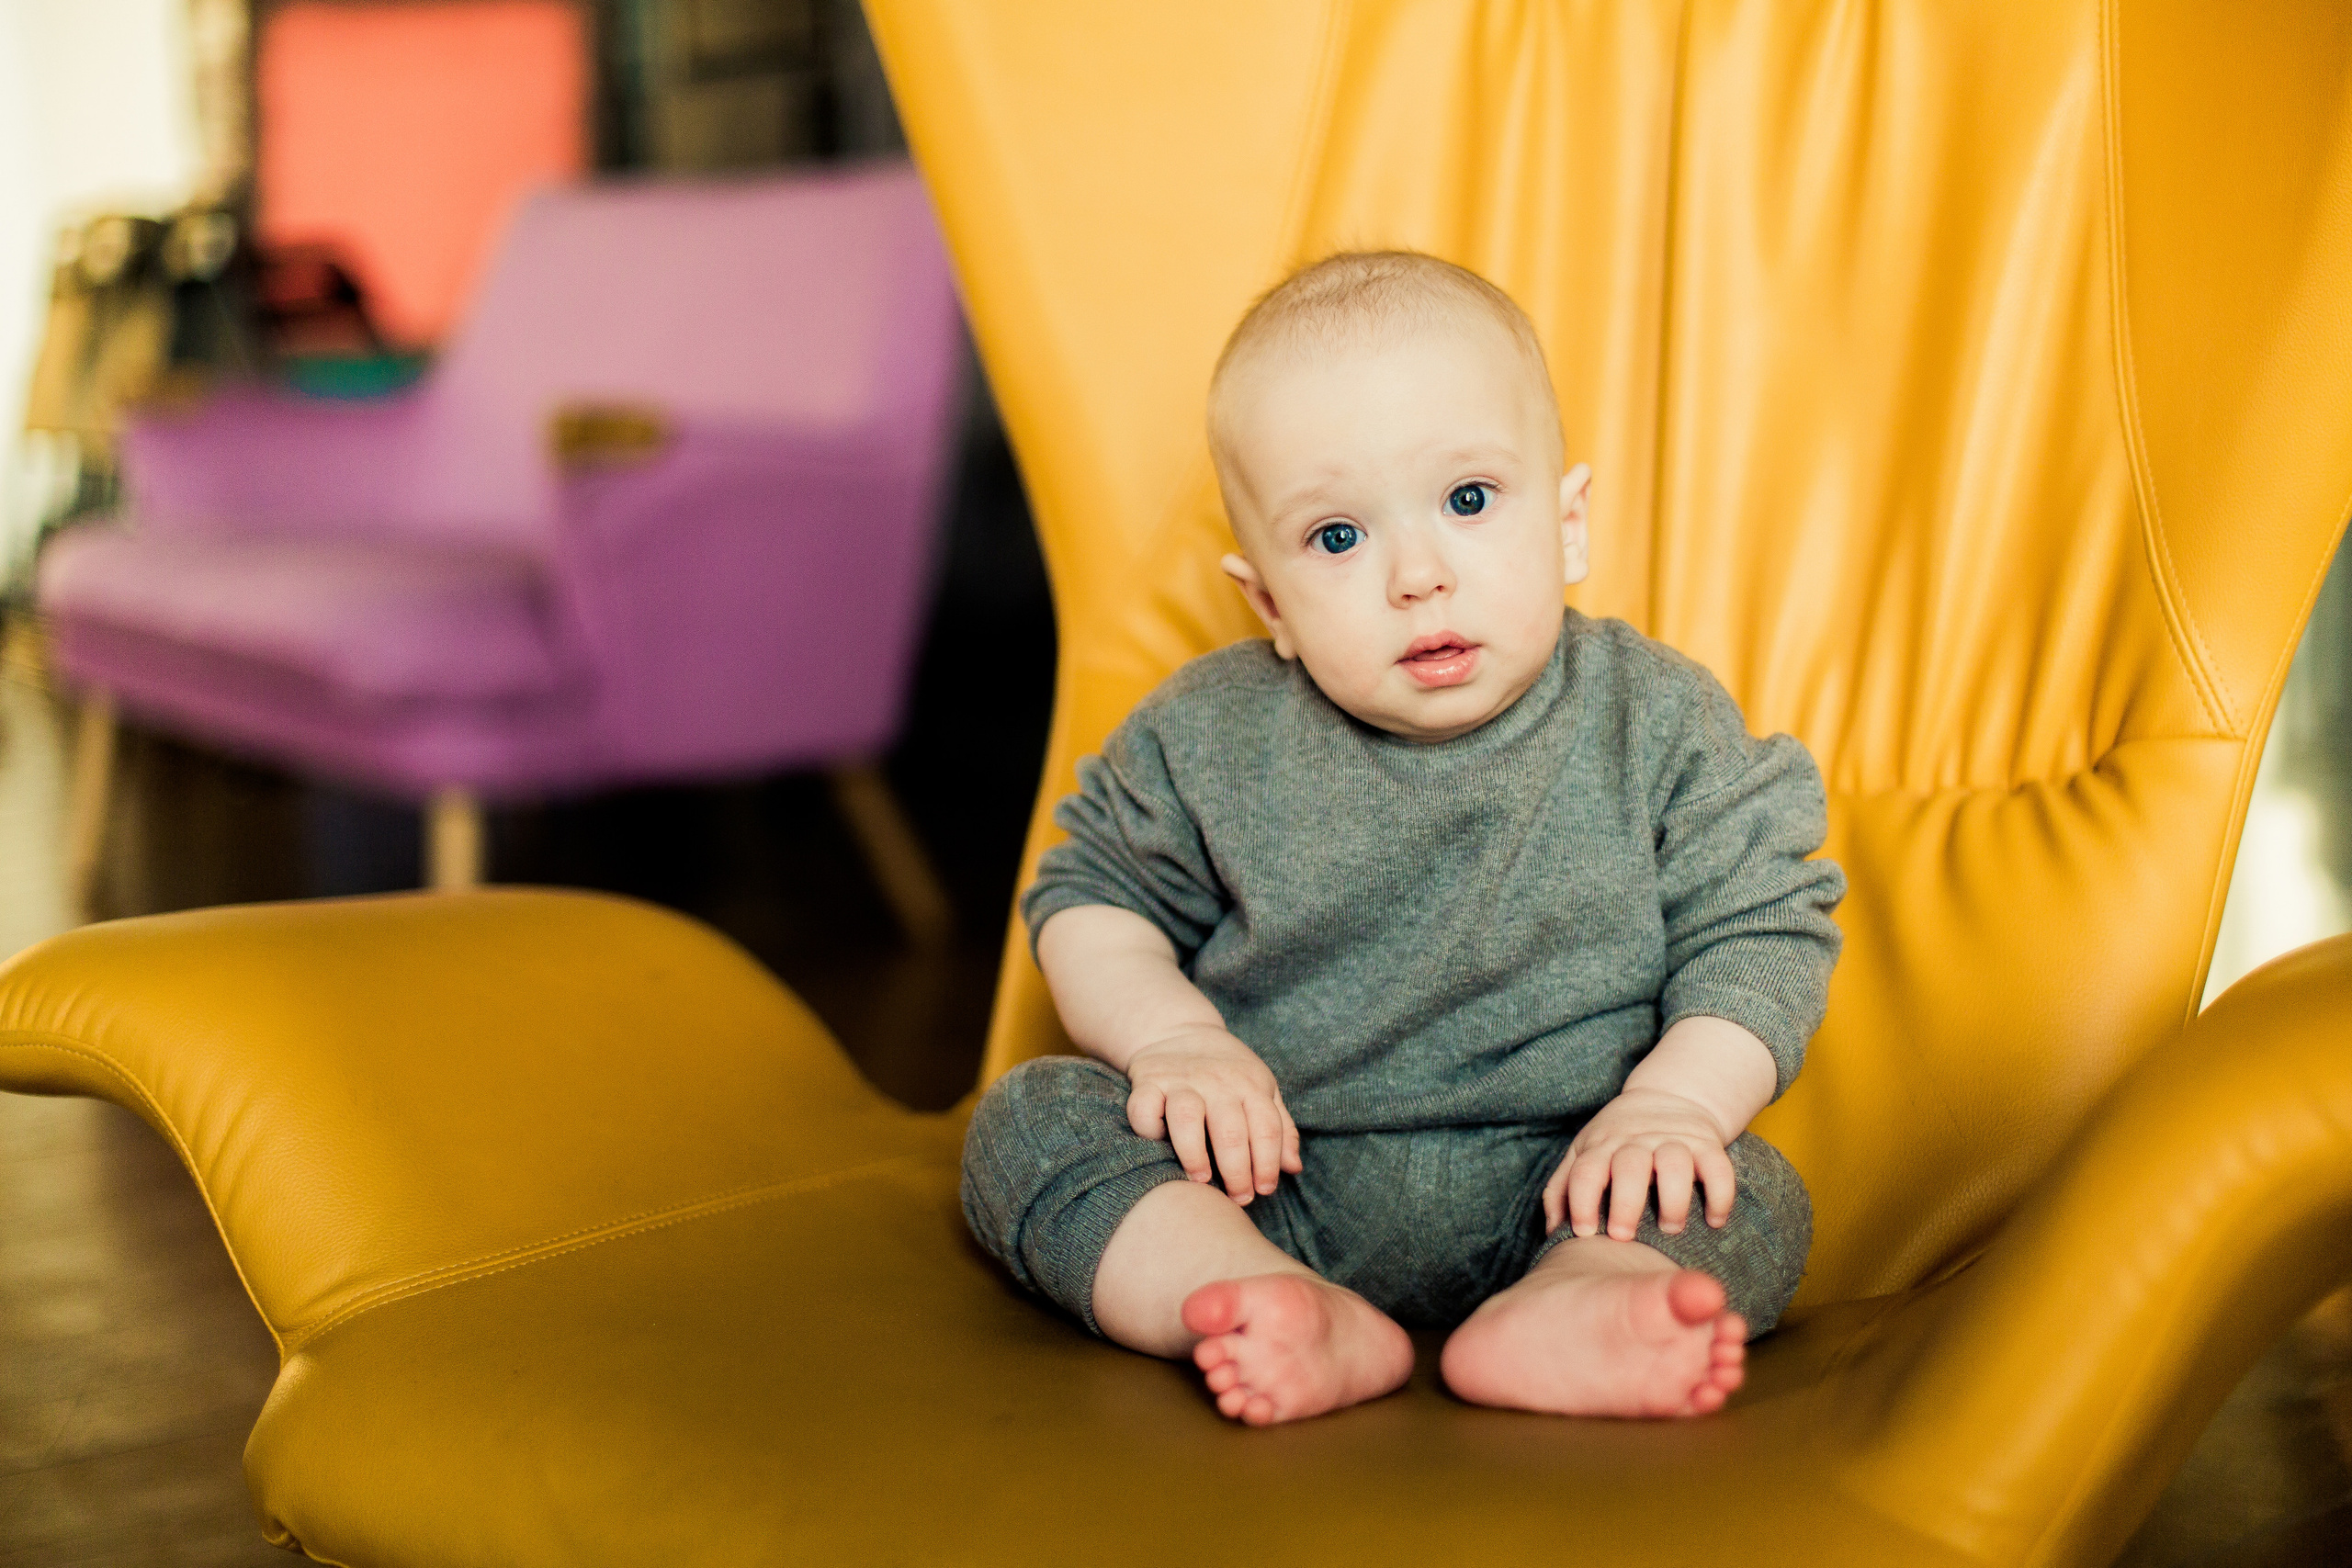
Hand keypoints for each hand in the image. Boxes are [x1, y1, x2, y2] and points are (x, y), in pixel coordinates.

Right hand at [1125, 1026, 1302, 1204]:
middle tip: (1238, 1198)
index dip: (1268, 1164)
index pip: (1267, 1128)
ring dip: (1194, 1154)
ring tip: (1201, 1180)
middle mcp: (1217, 1081)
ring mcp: (1181, 1080)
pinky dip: (1148, 1128)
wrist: (1179, 1029)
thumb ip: (1280, 1128)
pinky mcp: (1148, 1081)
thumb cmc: (1228, 1072)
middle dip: (1237, 1171)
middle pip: (1231, 1130)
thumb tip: (1294, 1168)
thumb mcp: (1262, 1089)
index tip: (1264, 1190)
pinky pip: (1144, 1107)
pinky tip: (1158, 1145)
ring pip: (1187, 1116)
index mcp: (1251, 1084)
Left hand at [1543, 1087, 1736, 1240]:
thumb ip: (1563, 1190)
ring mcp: (1673, 1140)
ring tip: (1670, 1228)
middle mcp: (1636, 1141)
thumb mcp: (1584, 1153)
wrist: (1668, 1097)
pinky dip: (1720, 1195)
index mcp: (1601, 1146)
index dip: (1582, 1202)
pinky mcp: (1707, 1144)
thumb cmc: (1617, 1140)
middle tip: (1624, 1236)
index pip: (1586, 1171)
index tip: (1585, 1233)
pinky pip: (1718, 1167)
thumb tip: (1551, 1232)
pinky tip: (1714, 1220)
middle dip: (1625, 1204)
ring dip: (1674, 1200)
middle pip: (1629, 1167)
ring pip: (1675, 1164)